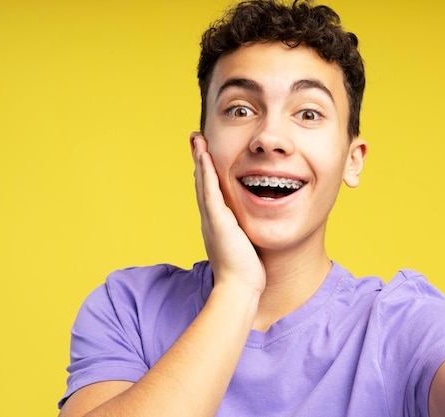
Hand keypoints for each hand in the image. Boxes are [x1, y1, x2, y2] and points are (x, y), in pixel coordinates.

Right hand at [190, 133, 265, 295]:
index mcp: (217, 223)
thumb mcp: (243, 246)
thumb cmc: (244, 272)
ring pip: (203, 183)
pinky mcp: (217, 221)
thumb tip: (248, 231)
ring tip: (197, 139)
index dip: (206, 172)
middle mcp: (210, 218)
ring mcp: (212, 219)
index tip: (205, 154)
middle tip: (196, 139)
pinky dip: (206, 173)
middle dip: (199, 160)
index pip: (210, 191)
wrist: (239, 288)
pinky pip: (210, 192)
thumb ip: (243, 234)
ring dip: (199, 159)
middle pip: (202, 183)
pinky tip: (204, 156)